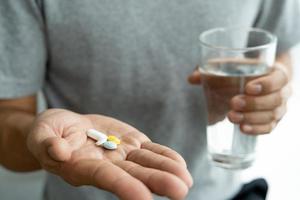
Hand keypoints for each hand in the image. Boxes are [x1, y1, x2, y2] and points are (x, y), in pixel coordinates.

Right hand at [27, 109, 192, 199]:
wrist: (68, 126)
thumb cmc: (50, 131)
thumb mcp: (41, 133)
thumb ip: (47, 142)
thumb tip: (58, 152)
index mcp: (83, 167)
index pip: (106, 177)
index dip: (124, 186)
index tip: (144, 197)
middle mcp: (107, 165)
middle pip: (134, 174)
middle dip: (156, 182)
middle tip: (180, 191)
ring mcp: (121, 154)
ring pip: (146, 163)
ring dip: (167, 171)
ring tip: (187, 181)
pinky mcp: (131, 143)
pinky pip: (150, 150)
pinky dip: (165, 156)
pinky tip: (181, 165)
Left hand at [188, 63, 291, 133]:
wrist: (256, 82)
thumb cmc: (245, 72)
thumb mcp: (232, 67)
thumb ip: (213, 69)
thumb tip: (192, 78)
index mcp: (276, 74)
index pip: (279, 79)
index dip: (267, 84)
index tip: (248, 87)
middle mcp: (282, 92)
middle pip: (275, 100)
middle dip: (253, 104)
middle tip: (233, 103)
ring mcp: (278, 109)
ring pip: (271, 116)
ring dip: (251, 118)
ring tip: (231, 117)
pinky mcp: (271, 121)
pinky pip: (268, 128)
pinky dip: (256, 129)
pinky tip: (242, 129)